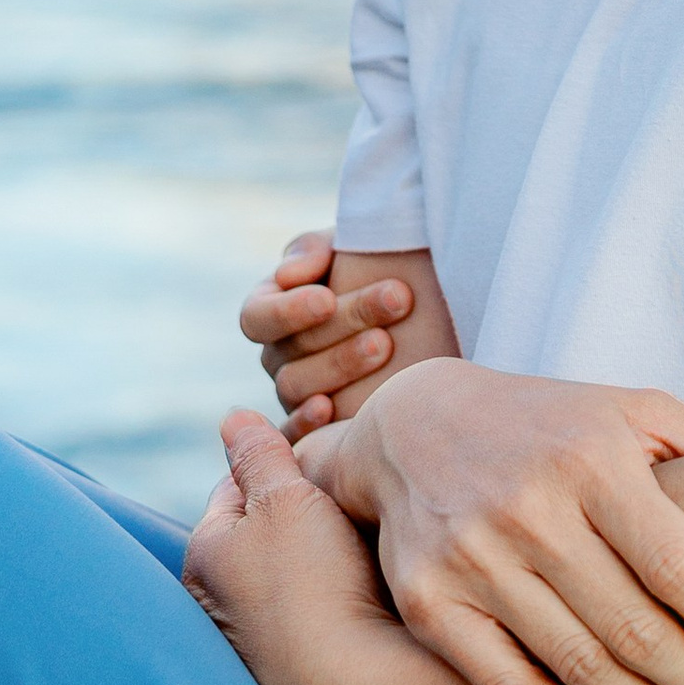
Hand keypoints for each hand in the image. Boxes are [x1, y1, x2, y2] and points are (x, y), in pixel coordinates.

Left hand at [185, 409, 398, 684]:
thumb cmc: (315, 587)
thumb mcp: (284, 500)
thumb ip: (260, 454)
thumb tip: (232, 418)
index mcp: (205, 554)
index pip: (240, 479)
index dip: (285, 449)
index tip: (329, 433)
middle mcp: (223, 597)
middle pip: (270, 518)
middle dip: (309, 490)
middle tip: (351, 475)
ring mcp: (263, 632)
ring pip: (301, 555)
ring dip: (332, 532)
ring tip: (370, 516)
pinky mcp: (303, 656)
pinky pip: (326, 592)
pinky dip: (348, 572)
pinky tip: (379, 564)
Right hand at [240, 232, 447, 435]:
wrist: (426, 310)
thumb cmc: (380, 269)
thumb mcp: (350, 247)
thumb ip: (314, 248)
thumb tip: (287, 275)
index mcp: (272, 311)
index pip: (257, 317)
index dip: (287, 310)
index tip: (327, 298)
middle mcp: (278, 356)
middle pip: (290, 350)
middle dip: (346, 322)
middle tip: (396, 300)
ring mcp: (295, 395)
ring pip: (297, 388)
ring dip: (342, 364)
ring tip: (388, 344)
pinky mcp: (316, 430)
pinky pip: (296, 437)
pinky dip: (310, 425)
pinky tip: (336, 411)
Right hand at [300, 359, 683, 684]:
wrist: (412, 423)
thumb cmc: (546, 423)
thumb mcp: (627, 407)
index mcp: (590, 460)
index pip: (674, 562)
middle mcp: (530, 509)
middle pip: (631, 626)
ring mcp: (472, 558)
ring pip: (575, 662)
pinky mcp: (427, 599)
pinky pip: (502, 679)